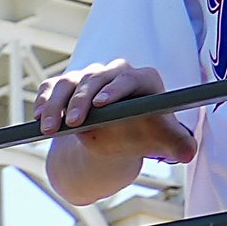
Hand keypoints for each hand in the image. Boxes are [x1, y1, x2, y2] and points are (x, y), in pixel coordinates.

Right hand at [31, 57, 194, 161]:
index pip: (128, 78)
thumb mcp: (163, 141)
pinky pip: (51, 87)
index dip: (115, 89)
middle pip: (95, 78)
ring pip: (69, 82)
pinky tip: (38, 117)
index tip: (102, 105)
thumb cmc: (144, 135)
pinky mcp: (66, 86)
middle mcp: (113, 73)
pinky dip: (43, 100)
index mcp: (141, 80)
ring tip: (49, 128)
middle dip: (82, 100)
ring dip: (56, 104)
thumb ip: (179, 144)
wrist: (118, 137)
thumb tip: (187, 152)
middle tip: (74, 123)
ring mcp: (87, 78)